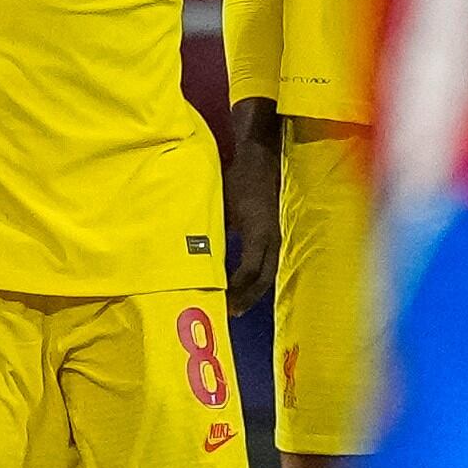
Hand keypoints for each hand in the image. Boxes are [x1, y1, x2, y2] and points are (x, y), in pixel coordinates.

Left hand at [223, 101, 282, 311]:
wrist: (260, 155)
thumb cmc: (237, 176)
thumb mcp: (219, 202)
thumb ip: (211, 229)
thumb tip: (192, 254)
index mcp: (258, 230)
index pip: (250, 270)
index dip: (237, 289)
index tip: (222, 302)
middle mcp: (271, 237)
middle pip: (263, 278)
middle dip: (246, 298)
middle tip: (228, 313)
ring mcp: (275, 235)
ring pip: (268, 273)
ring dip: (252, 291)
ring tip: (235, 306)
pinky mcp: (274, 233)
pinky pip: (267, 263)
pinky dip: (255, 279)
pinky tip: (242, 285)